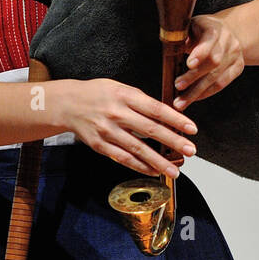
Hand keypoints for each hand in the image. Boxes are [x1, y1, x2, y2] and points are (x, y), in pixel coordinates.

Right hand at [54, 77, 196, 177]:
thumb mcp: (121, 88)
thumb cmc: (98, 94)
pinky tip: (153, 171)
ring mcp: (107, 131)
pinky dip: (139, 166)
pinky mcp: (99, 145)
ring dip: (158, 161)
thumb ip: (142, 101)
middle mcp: (117, 114)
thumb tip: (167, 114)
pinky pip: (122, 158)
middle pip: (150, 130)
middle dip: (173, 142)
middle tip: (191, 150)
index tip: (192, 129)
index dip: (176, 120)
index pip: (157, 109)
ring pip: (137, 149)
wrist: (66, 103)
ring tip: (174, 170)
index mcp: (126, 96)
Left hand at [172, 13, 244, 109]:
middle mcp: (228, 40)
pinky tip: (194, 98)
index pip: (209, 40)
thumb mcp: (189, 28)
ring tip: (181, 102)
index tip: (189, 64)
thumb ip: (181, 38)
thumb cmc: (200, 31)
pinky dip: (207, 93)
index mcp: (214, 28)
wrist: (225, 31)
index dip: (201, 53)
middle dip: (194, 76)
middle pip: (214, 62)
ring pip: (217, 77)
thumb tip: (172, 51)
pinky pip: (222, 83)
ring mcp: (235, 54)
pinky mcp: (238, 66)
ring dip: (198, 91)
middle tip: (178, 86)